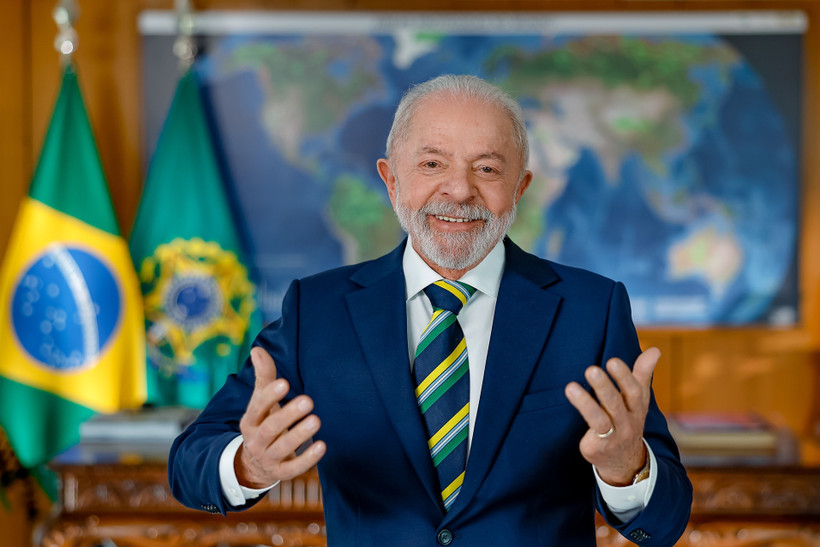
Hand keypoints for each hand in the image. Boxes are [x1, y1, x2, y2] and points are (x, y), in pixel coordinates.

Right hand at [236, 347, 325, 487]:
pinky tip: (322, 446)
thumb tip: (258, 349)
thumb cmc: (264, 423)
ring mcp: (268, 458)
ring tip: (317, 420)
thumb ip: (264, 377)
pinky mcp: (280, 473)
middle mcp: (256, 440)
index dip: (269, 396)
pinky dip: (308, 459)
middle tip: (308, 400)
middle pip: (271, 428)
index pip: (257, 406)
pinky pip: (293, 468)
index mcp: (250, 420)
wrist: (253, 464)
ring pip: (282, 448)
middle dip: (288, 414)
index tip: (285, 383)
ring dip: (299, 435)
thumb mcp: (261, 403)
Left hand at [564, 347, 659, 485]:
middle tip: (591, 370)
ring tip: (570, 387)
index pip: (633, 392)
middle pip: (616, 405)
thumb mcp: (639, 400)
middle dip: (604, 387)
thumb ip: (643, 374)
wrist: (625, 463)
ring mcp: (612, 438)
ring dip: (585, 404)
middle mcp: (627, 423)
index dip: (624, 377)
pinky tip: (570, 405)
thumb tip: (655, 349)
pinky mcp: (597, 448)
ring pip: (599, 421)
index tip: (612, 361)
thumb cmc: (628, 421)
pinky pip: (590, 437)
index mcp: (636, 408)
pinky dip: (581, 424)